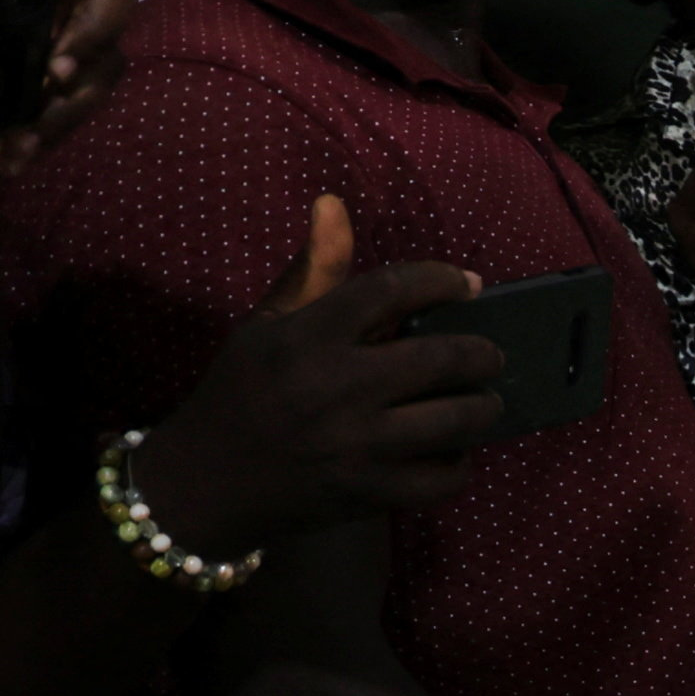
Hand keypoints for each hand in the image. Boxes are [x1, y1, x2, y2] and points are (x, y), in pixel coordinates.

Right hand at [124, 195, 503, 558]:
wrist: (204, 484)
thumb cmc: (242, 392)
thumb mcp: (267, 325)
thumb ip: (314, 269)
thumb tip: (334, 202)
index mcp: (306, 337)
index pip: (392, 289)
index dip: (441, 280)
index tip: (469, 285)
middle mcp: (335, 387)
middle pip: (442, 358)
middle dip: (483, 353)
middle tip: (490, 355)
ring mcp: (355, 445)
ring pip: (457, 419)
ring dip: (483, 407)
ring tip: (483, 401)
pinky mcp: (368, 493)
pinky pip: (446, 477)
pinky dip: (459, 464)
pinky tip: (451, 451)